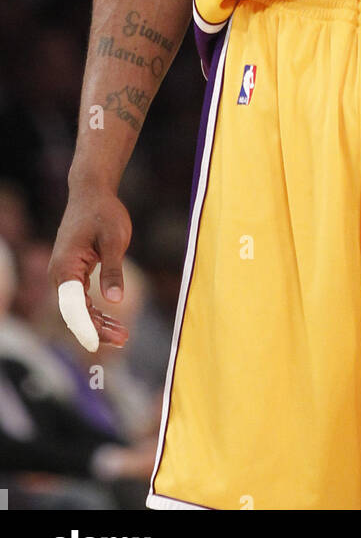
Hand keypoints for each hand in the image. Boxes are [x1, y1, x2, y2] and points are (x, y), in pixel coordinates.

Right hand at [48, 187, 131, 348]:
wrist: (91, 192)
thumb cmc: (104, 212)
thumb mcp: (115, 239)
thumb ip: (113, 270)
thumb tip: (115, 300)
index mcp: (66, 266)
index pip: (72, 306)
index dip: (85, 327)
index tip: (97, 345)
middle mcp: (60, 274)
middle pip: (75, 312)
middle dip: (97, 329)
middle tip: (124, 339)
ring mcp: (65, 274)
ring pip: (78, 308)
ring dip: (99, 323)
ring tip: (124, 336)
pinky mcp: (73, 272)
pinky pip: (82, 299)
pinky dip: (97, 310)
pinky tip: (114, 321)